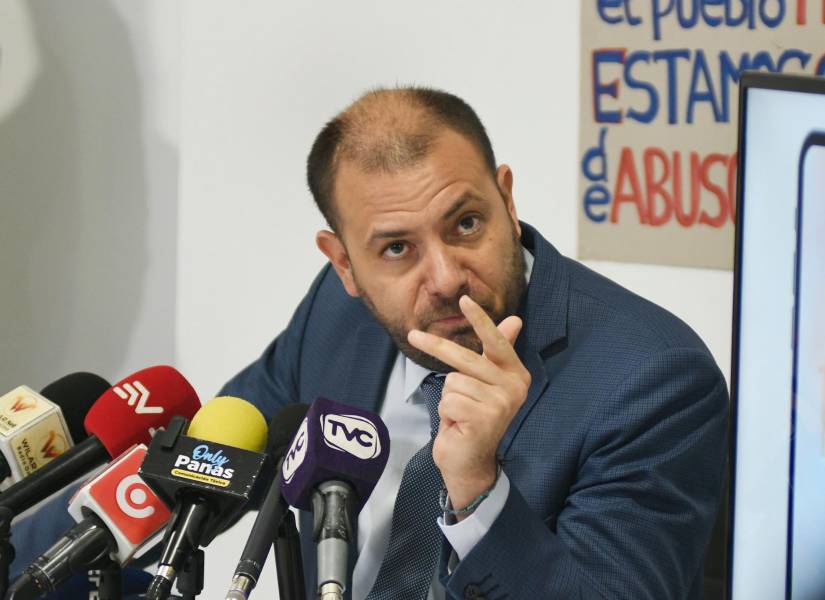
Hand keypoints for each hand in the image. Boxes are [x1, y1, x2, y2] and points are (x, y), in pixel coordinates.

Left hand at [407, 295, 530, 517]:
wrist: (469, 462)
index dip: (479, 319)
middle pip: (465, 357)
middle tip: (413, 335)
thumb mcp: (484, 382)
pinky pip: (449, 400)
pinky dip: (446, 413)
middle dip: (436, 346)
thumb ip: (497, 352)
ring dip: (448, 399)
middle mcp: (514, 387)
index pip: (495, 341)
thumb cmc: (473, 418)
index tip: (464, 299)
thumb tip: (515, 320)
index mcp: (516, 374)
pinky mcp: (484, 418)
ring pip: (452, 380)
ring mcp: (501, 404)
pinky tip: (459, 425)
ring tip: (460, 414)